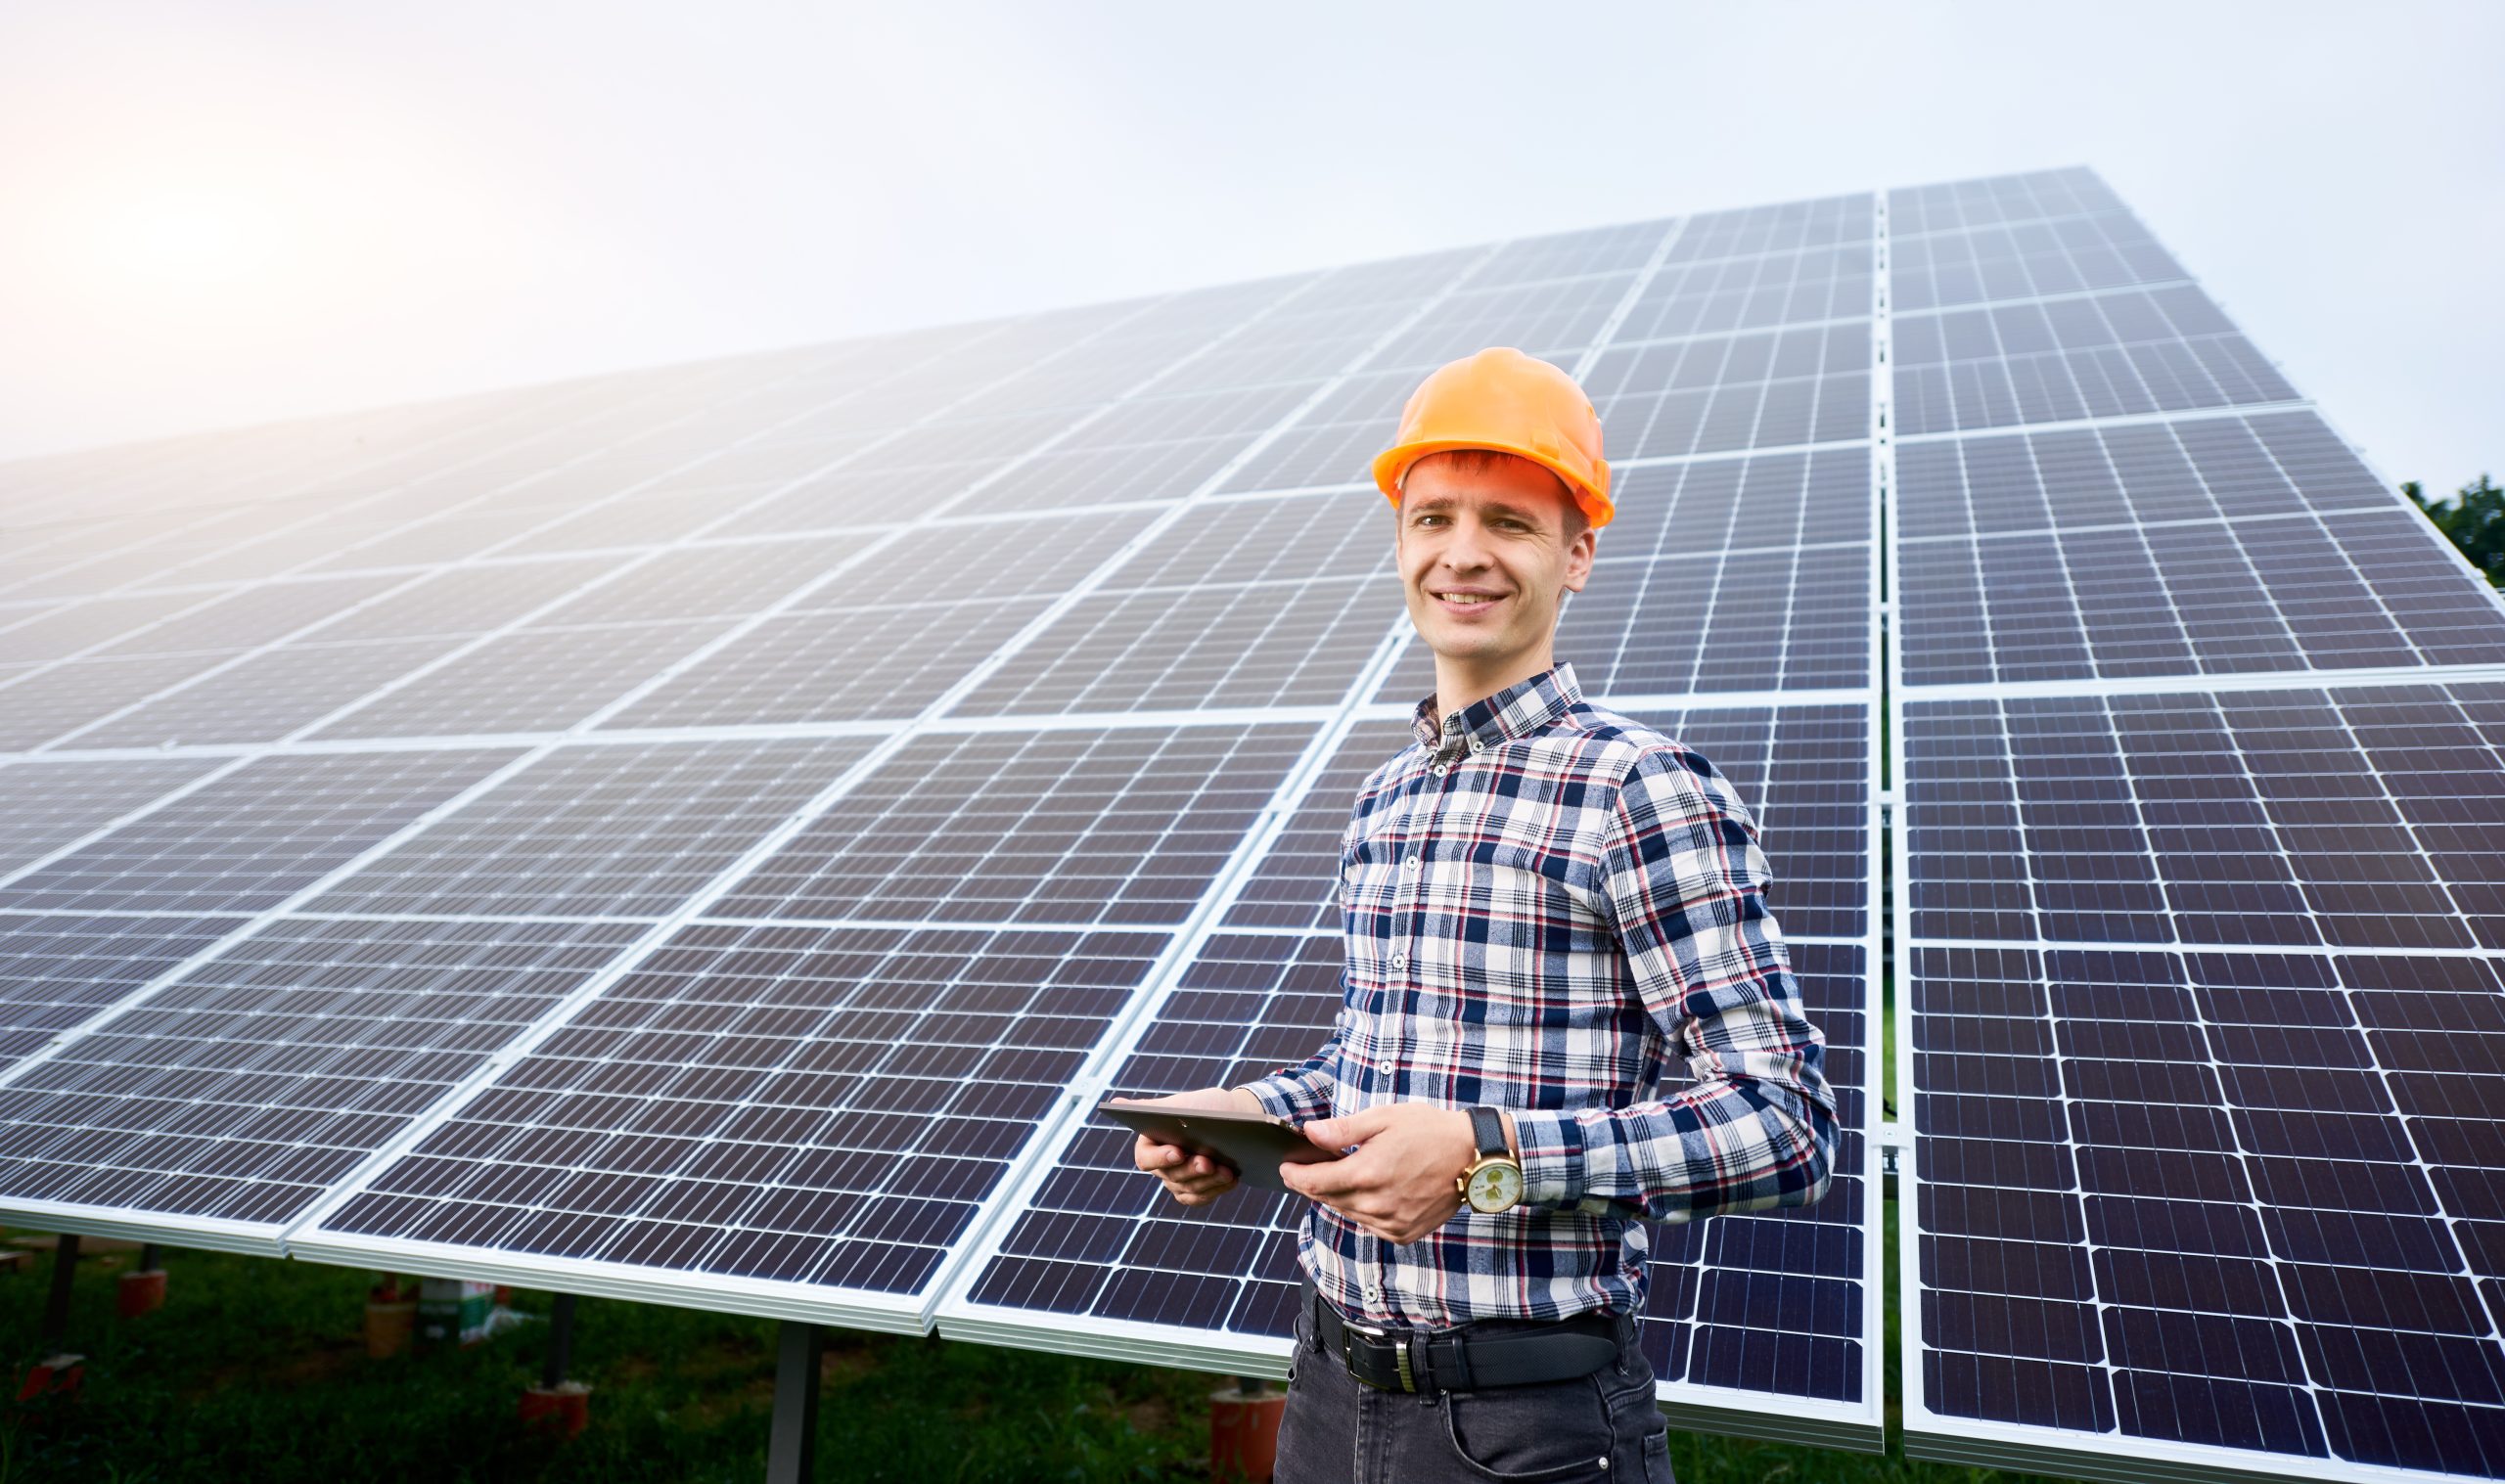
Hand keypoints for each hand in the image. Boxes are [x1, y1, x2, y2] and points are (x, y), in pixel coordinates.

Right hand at [1116, 1087, 1262, 1206]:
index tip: (1178, 1151)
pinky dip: (1217, 1189)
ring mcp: (1178, 1181)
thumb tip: (1115, 1104)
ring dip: (1208, 1181)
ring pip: (1188, 1189)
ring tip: (1227, 1170)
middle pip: (1171, 1176)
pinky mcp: (1196, 1192)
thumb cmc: (1205, 1108)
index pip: (1146, 1158)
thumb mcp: (1180, 1105)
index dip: (1161, 1158)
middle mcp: (1161, 1166)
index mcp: (1150, 1143)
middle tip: (1208, 1161)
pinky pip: (1201, 1198)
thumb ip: (1150, 1109)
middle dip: (1192, 1169)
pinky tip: (1232, 1178)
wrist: (1237, 1119)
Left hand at [1278, 1102, 1478, 1243]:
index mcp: (1366, 1173)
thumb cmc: (1429, 1131)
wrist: (1473, 1157)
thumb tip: (1309, 1134)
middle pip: (1328, 1199)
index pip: (1313, 1183)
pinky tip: (1373, 1190)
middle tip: (1310, 1166)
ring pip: (1348, 1213)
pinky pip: (1370, 1224)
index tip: (1285, 1168)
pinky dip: (1364, 1209)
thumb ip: (1343, 1130)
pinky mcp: (1403, 1234)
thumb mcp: (1383, 1119)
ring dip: (1340, 1195)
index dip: (1294, 1175)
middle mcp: (1375, 1204)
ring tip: (1346, 1174)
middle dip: (1314, 1183)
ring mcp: (1390, 1223)